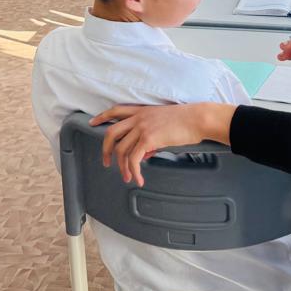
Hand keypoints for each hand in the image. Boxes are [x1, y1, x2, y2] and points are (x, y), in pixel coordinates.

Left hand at [90, 103, 233, 186]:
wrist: (197, 118)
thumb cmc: (186, 121)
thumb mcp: (164, 126)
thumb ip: (150, 139)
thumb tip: (143, 156)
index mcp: (142, 111)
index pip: (116, 111)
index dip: (102, 117)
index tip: (92, 123)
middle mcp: (138, 118)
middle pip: (111, 132)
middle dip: (106, 149)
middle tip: (107, 162)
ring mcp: (142, 127)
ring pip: (121, 149)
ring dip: (122, 167)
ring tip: (128, 177)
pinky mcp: (149, 138)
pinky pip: (133, 159)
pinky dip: (133, 171)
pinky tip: (139, 179)